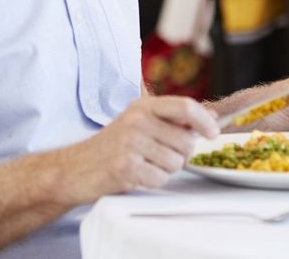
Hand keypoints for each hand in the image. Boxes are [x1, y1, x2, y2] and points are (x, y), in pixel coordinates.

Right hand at [53, 96, 217, 201]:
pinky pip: (160, 179)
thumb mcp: (140, 123)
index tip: (213, 134)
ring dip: (166, 170)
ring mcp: (130, 144)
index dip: (205, 121)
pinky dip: (153, 182)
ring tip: (145, 165)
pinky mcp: (125, 167)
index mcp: (143, 106)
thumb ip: (173, 119)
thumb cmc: (113, 146)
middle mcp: (137, 121)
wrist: (75, 168)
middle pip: (186, 141)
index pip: (185, 107)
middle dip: (182, 155)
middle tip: (161, 156)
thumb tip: (212, 116)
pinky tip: (137, 175)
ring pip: (176, 163)